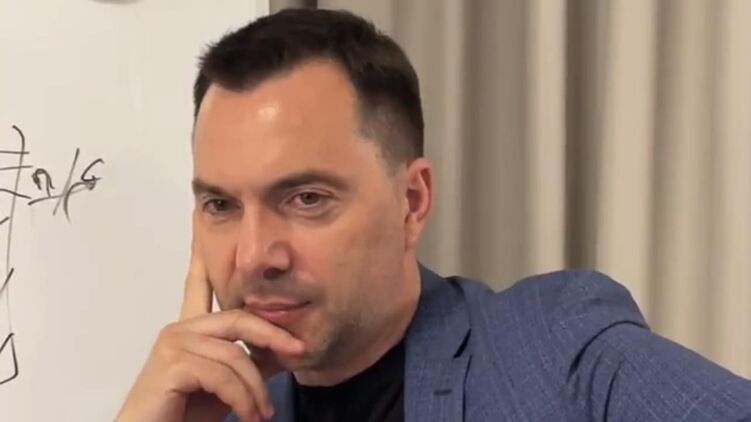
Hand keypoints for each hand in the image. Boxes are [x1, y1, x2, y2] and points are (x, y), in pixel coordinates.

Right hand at [115, 220, 304, 421]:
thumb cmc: (180, 415)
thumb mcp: (226, 386)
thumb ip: (249, 363)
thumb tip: (285, 350)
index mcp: (189, 331)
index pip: (199, 285)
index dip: (202, 257)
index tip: (199, 223)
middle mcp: (178, 329)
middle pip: (239, 319)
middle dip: (274, 335)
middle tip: (301, 351)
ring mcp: (173, 342)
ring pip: (236, 355)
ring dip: (255, 389)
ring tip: (261, 413)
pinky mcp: (172, 362)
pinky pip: (223, 374)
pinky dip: (242, 398)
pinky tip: (247, 415)